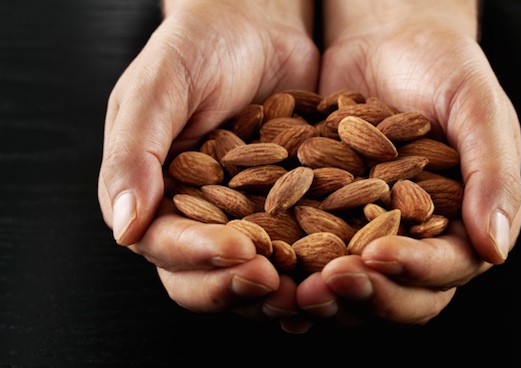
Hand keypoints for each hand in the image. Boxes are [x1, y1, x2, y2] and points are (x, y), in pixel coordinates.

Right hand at [97, 0, 318, 324]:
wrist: (256, 21)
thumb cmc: (198, 45)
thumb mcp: (159, 87)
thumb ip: (136, 152)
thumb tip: (125, 228)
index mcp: (152, 196)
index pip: (167, 246)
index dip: (201, 258)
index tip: (243, 251)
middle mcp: (194, 216)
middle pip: (207, 277)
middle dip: (241, 287)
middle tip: (281, 286)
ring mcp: (242, 216)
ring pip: (254, 273)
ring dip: (281, 292)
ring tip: (314, 292)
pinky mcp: (284, 208)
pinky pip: (296, 247)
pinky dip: (314, 264)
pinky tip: (340, 269)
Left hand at [296, 0, 520, 325]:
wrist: (388, 39)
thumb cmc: (443, 66)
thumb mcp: (475, 107)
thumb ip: (492, 173)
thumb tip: (497, 250)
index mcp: (468, 222)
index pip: (448, 266)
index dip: (415, 270)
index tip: (378, 256)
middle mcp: (422, 239)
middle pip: (401, 294)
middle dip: (365, 294)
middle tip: (325, 285)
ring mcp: (374, 233)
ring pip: (356, 286)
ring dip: (326, 296)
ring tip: (293, 288)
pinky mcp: (332, 220)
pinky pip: (315, 254)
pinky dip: (295, 268)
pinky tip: (269, 266)